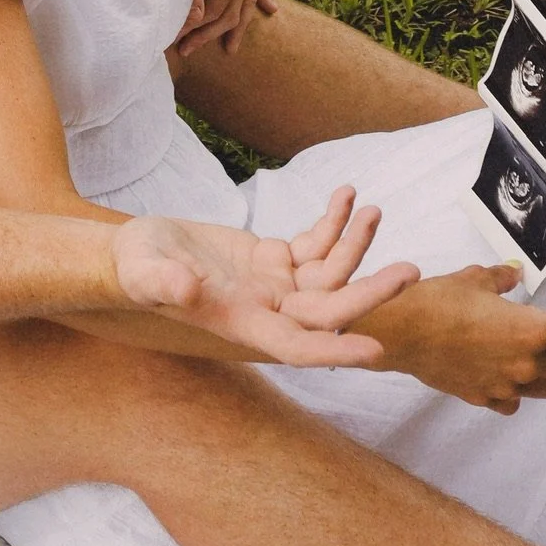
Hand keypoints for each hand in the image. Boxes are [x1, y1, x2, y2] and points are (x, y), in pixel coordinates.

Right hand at [110, 185, 418, 367]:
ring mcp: (274, 287)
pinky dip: (334, 223)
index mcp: (242, 324)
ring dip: (355, 245)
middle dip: (370, 292)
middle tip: (411, 271)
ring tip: (371, 208)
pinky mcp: (273, 261)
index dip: (336, 350)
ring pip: (330, 274)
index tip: (378, 350)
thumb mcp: (143, 271)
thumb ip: (162, 282)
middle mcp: (267, 311)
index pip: (298, 347)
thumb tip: (187, 289)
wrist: (134, 254)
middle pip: (329, 310)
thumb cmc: (135, 267)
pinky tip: (345, 195)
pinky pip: (315, 246)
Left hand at [176, 0, 280, 57]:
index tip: (175, 40)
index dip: (197, 29)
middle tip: (183, 50)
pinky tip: (272, 10)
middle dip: (208, 33)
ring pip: (244, 2)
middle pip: (231, 11)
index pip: (219, 9)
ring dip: (236, 26)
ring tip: (229, 50)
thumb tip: (196, 22)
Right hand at [363, 264, 545, 411]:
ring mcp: (506, 385)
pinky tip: (514, 378)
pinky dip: (520, 390)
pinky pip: (514, 401)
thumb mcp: (475, 280)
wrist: (403, 332)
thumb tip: (515, 274)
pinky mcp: (484, 396)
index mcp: (531, 330)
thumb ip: (502, 279)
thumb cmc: (439, 302)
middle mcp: (525, 363)